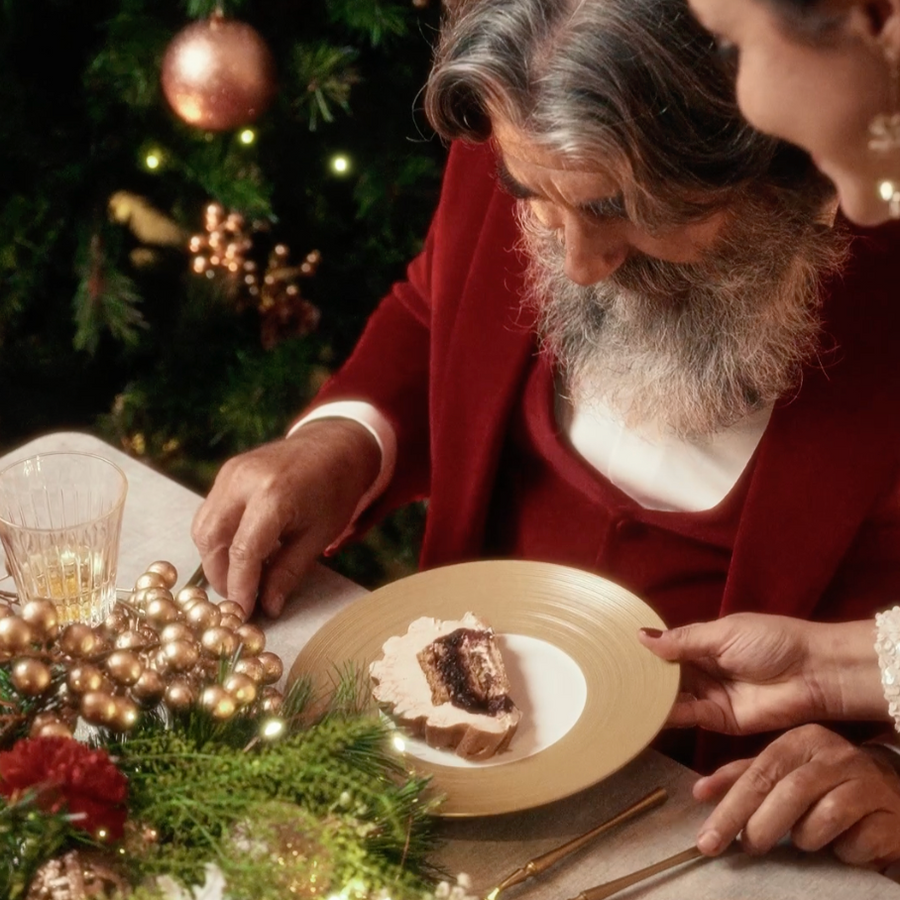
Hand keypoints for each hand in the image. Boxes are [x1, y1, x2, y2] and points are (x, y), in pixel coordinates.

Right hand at [191, 419, 380, 617]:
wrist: (335, 444)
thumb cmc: (335, 491)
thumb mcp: (318, 536)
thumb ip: (288, 572)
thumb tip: (268, 607)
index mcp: (273, 495)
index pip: (242, 552)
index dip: (240, 588)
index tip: (244, 613)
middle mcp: (244, 480)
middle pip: (211, 539)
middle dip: (220, 576)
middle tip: (239, 599)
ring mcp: (231, 472)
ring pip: (203, 527)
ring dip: (214, 559)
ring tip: (240, 579)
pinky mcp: (227, 471)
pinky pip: (210, 511)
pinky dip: (218, 538)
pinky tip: (240, 553)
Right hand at [638, 614, 882, 733]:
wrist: (814, 673)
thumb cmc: (772, 641)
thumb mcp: (723, 633)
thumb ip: (683, 640)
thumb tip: (641, 636)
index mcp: (705, 644)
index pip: (667, 648)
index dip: (645, 651)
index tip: (614, 652)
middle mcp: (704, 670)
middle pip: (667, 676)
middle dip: (643, 677)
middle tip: (609, 677)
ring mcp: (711, 696)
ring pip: (673, 697)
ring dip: (651, 696)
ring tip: (619, 694)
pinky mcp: (721, 720)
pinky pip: (689, 717)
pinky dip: (669, 714)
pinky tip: (646, 709)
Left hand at [693, 724, 899, 867]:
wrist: (893, 791)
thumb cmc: (826, 781)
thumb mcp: (784, 770)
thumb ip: (743, 777)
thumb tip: (699, 792)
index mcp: (804, 740)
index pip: (759, 773)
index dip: (730, 809)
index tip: (707, 841)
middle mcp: (837, 755)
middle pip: (788, 794)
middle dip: (760, 828)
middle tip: (748, 848)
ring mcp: (869, 784)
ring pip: (823, 820)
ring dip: (806, 838)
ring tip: (805, 839)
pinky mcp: (891, 817)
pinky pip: (857, 844)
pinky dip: (843, 852)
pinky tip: (843, 846)